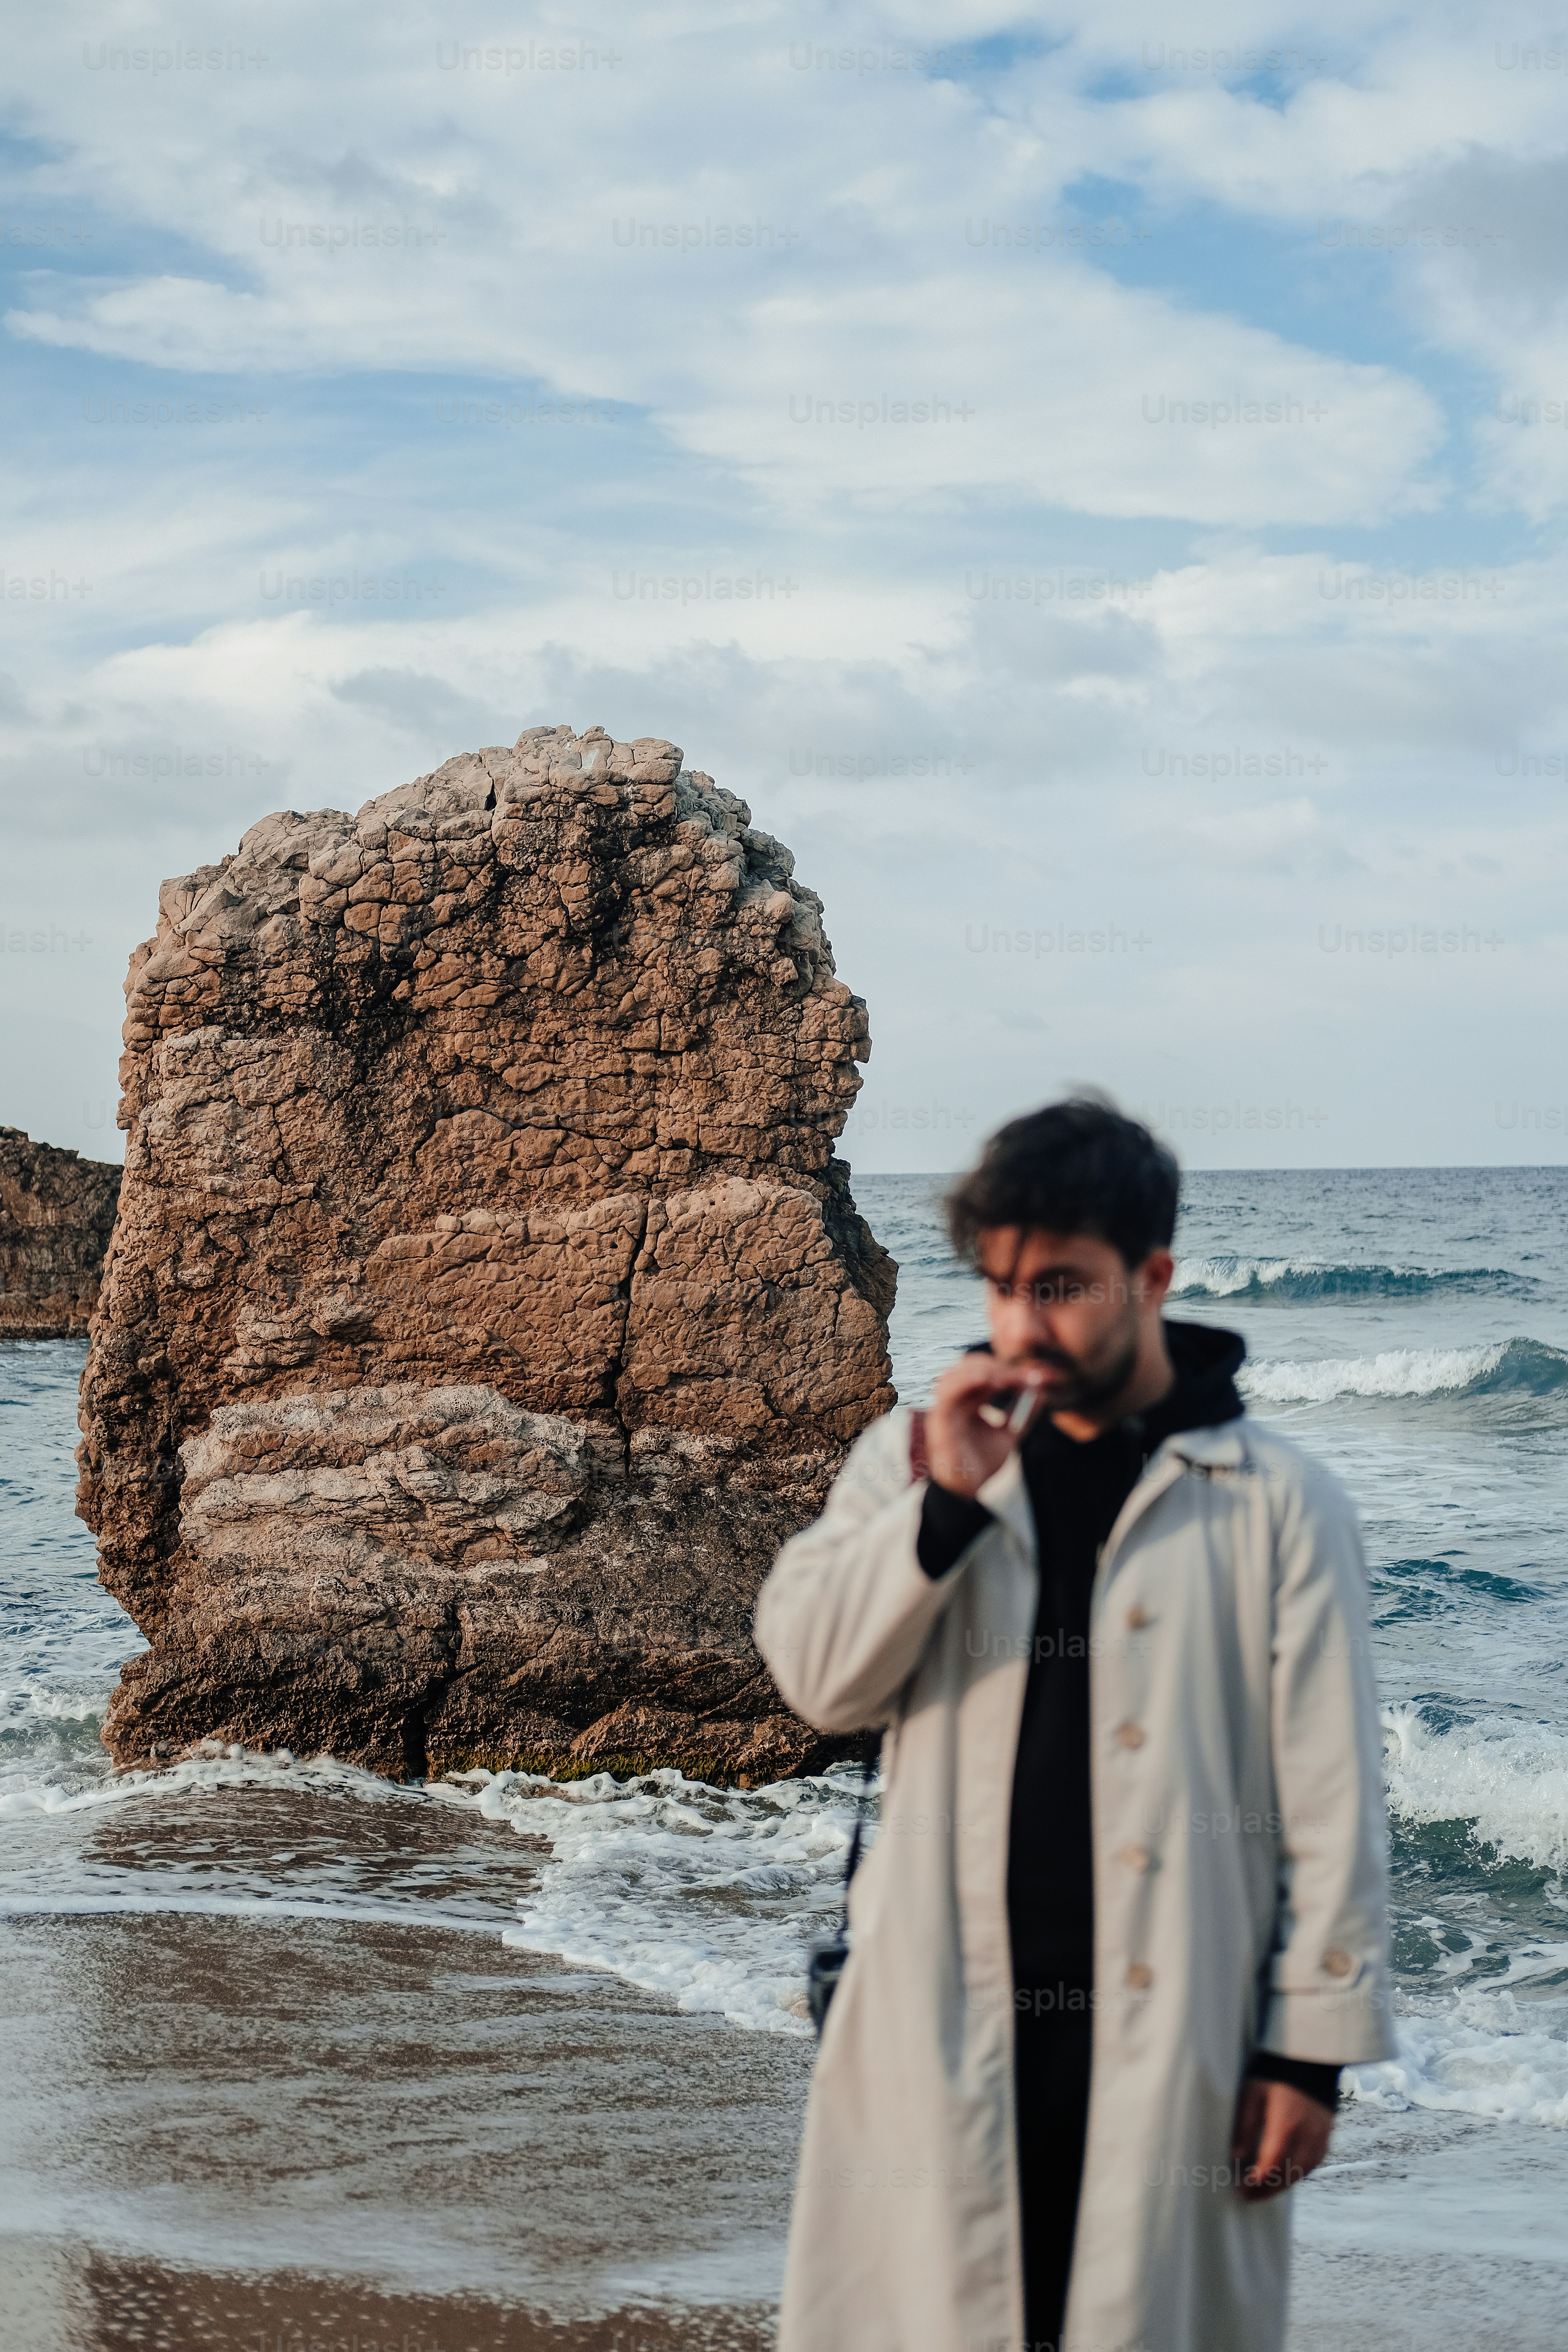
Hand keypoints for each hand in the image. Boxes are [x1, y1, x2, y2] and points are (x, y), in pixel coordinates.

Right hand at [924, 1353, 1046, 1497]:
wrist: (968, 1490)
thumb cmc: (982, 1462)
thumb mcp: (1010, 1433)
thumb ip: (1024, 1413)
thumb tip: (1043, 1391)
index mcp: (969, 1401)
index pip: (984, 1374)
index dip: (1007, 1370)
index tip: (1032, 1377)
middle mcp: (955, 1401)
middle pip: (968, 1367)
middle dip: (995, 1365)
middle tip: (1020, 1374)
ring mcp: (945, 1408)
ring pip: (954, 1374)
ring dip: (979, 1369)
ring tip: (1004, 1375)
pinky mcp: (939, 1420)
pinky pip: (946, 1394)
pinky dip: (964, 1381)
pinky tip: (986, 1379)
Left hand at [1230, 2077, 1333, 2200]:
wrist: (1308, 2058)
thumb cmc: (1275, 2074)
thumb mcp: (1252, 2094)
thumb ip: (1245, 2127)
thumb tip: (1235, 2158)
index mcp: (1286, 2124)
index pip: (1271, 2164)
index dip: (1257, 2181)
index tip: (1242, 2188)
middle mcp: (1307, 2134)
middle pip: (1288, 2174)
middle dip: (1268, 2189)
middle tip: (1249, 2197)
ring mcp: (1320, 2136)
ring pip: (1302, 2172)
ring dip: (1283, 2185)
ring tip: (1263, 2191)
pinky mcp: (1327, 2134)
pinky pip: (1313, 2163)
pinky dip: (1298, 2173)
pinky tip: (1284, 2175)